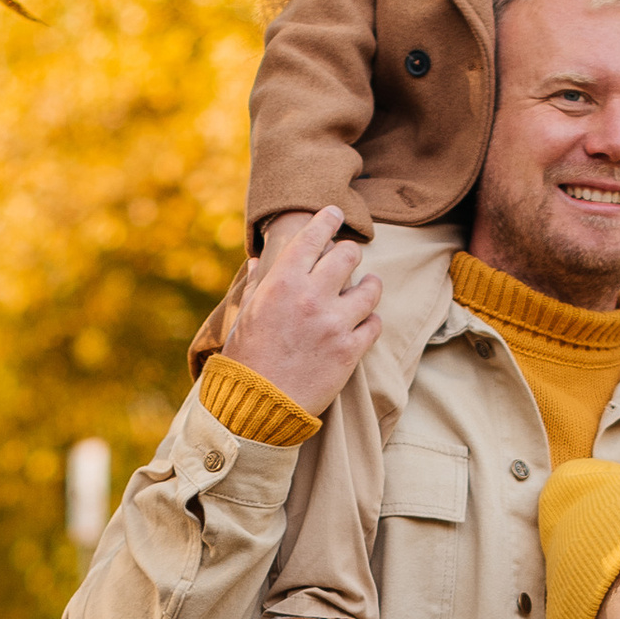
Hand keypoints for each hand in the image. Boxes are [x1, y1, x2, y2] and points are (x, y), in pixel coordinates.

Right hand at [225, 205, 381, 415]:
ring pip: (370, 288)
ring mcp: (334, 324)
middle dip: (351, 254)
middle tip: (350, 259)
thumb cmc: (246, 359)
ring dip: (370, 286)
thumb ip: (258, 284)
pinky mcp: (350, 351)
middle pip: (349, 256)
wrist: (257, 405)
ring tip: (366, 288)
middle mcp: (312, 297)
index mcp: (283, 283)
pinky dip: (371, 321)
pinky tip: (364, 323)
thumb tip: (257, 261)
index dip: (328, 220)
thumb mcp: (245, 315)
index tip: (336, 213)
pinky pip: (374, 324)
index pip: (313, 237)